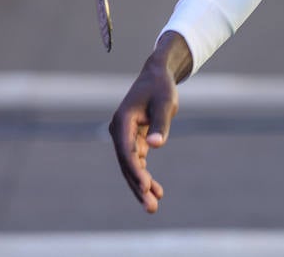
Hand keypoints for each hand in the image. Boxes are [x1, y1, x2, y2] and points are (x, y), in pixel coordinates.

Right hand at [109, 32, 190, 213]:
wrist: (157, 76)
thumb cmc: (161, 88)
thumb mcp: (165, 103)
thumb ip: (161, 124)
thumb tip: (157, 145)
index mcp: (122, 121)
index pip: (127, 151)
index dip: (136, 171)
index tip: (146, 187)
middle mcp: (119, 130)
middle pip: (127, 164)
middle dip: (138, 186)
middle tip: (151, 207)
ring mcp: (124, 136)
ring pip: (131, 166)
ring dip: (141, 185)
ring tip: (154, 205)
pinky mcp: (133, 139)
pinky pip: (137, 162)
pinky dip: (145, 175)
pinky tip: (156, 191)